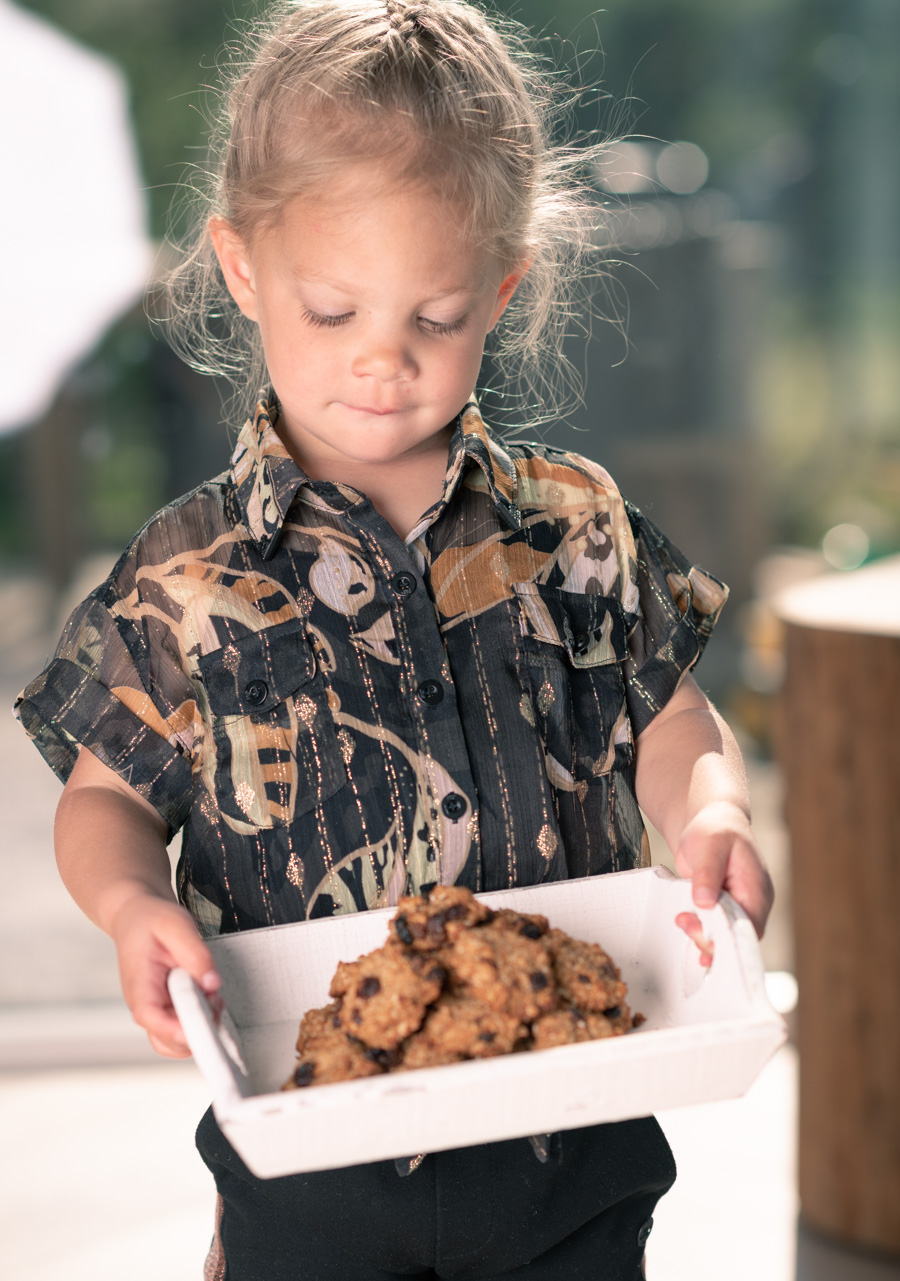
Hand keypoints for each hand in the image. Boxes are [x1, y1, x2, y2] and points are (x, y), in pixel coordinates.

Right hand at [110, 895, 221, 1057]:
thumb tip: (212, 983)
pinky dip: (201, 1016)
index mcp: (140, 987)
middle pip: (168, 1042)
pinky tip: (209, 995)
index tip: (204, 1025)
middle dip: (197, 1030)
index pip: (154, 1021)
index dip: (179, 1030)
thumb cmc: (152, 919)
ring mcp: (155, 1009)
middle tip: (215, 1000)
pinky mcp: (167, 1007)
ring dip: (201, 1024)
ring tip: (212, 994)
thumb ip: (196, 954)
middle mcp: (145, 1005)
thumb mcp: (176, 925)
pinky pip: (183, 1025)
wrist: (136, 915)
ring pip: (178, 1040)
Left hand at [673, 800, 773, 963]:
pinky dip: (701, 930)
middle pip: (737, 935)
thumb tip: (705, 902)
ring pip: (724, 934)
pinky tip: (687, 929)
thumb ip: (707, 873)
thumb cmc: (716, 828)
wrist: (711, 821)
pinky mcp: (722, 907)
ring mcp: (737, 905)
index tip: (700, 931)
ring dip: (702, 935)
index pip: (750, 926)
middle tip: (685, 923)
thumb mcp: (709, 845)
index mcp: (756, 888)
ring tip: (682, 921)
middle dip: (710, 937)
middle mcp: (751, 901)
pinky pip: (715, 927)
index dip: (727, 936)